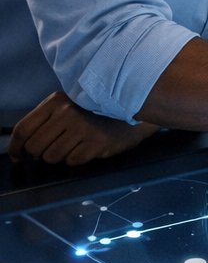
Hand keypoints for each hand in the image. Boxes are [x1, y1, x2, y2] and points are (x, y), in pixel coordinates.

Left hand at [8, 91, 157, 165]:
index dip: (15, 148)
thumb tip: (23, 144)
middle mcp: (67, 113)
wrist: (136, 106)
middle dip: (40, 154)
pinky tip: (87, 147)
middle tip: (50, 151)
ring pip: (53, 157)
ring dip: (60, 156)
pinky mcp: (96, 143)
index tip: (17, 156)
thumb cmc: (98, 109)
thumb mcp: (70, 103)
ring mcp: (82, 129)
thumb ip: (47, 118)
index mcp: (56, 102)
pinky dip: (76, 158)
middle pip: (36, 147)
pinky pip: (72, 161)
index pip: (23, 129)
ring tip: (73, 146)